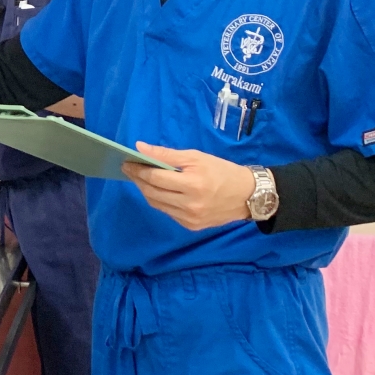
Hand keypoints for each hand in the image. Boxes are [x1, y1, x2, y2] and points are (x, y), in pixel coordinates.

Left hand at [120, 143, 256, 230]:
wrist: (248, 196)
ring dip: (146, 191)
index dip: (138, 170)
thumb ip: (166, 154)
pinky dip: (159, 201)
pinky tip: (158, 190)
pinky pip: (168, 212)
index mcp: (193, 184)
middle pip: (152, 193)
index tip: (127, 162)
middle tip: (129, 169)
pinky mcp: (192, 226)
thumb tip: (139, 148)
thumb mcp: (196, 157)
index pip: (156, 178)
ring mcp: (190, 218)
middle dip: (138, 180)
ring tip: (140, 178)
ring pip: (157, 204)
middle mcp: (191, 205)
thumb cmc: (222, 171)